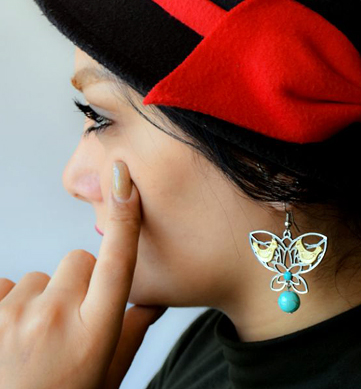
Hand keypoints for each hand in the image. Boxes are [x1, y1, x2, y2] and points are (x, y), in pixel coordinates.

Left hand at [0, 161, 166, 388]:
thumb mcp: (107, 374)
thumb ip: (134, 331)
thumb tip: (157, 298)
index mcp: (94, 333)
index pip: (117, 264)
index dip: (124, 220)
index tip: (123, 179)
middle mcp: (54, 319)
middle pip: (78, 260)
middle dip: (80, 280)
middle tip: (70, 318)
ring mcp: (12, 315)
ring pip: (39, 276)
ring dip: (42, 296)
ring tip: (36, 335)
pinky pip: (5, 285)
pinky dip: (10, 302)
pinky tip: (11, 332)